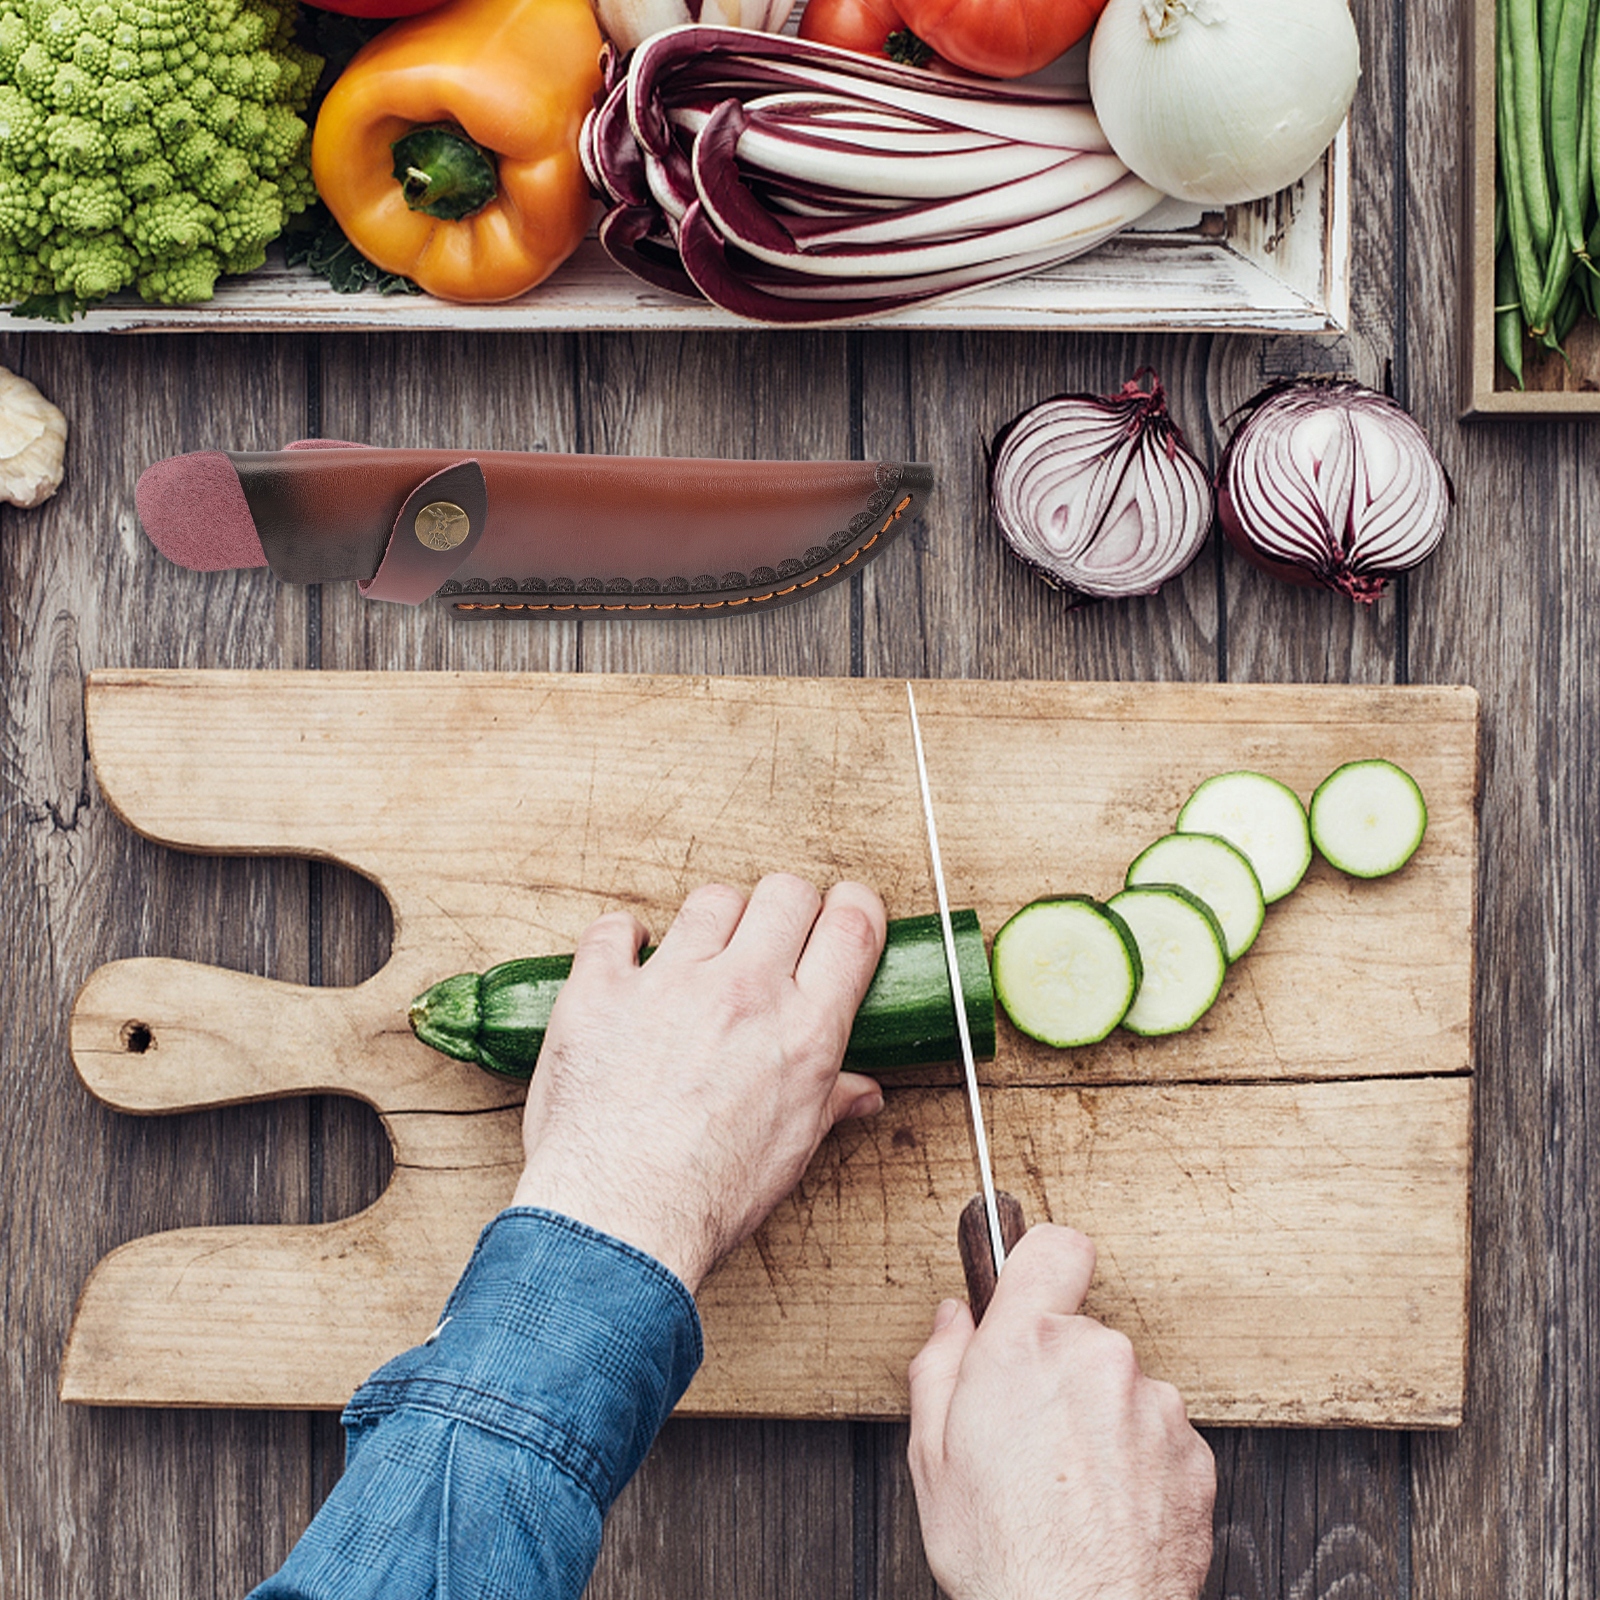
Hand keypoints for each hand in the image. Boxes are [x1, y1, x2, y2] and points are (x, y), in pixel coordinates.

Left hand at [510, 875, 886, 1291]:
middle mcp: (744, 991)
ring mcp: (670, 982)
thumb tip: (860, 1093)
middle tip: (771, 936)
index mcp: (804, 1028)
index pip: (853, 924)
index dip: (854, 906)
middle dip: (786, 907)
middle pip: (786, 893)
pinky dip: (621, 938)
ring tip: (701, 955)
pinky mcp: (602, 989)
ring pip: (710, 900)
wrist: (618, 1220)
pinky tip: (628, 958)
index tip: (841, 914)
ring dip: (712, 921)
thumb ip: (830, 1102)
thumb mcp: (791, 1149)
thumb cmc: (705, 1197)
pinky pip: (614, 930)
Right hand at [907, 1226, 1214, 1599]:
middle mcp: (1100, 1359)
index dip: (1038, 1264)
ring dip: (1100, 1419)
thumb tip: (954, 1320)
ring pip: (1121, 1387)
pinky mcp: (1195, 1455)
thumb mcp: (931, 1454)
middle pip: (1080, 1332)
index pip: (1053, 1247)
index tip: (1029, 1291)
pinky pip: (1157, 1435)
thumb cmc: (1004, 1554)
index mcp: (1028, 1345)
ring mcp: (1155, 1406)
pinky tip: (1104, 1508)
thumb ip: (939, 1364)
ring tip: (1068, 1485)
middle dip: (1056, 1369)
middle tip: (1026, 1432)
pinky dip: (1136, 1462)